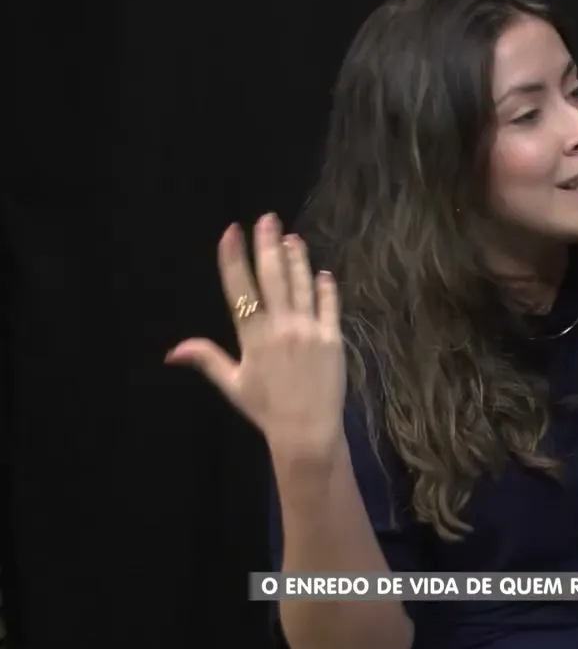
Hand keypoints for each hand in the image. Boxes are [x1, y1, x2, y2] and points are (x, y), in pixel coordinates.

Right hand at [166, 213, 346, 457]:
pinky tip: (321, 272)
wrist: (307, 430)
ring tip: (292, 237)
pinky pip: (330, 305)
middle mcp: (280, 327)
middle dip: (268, 244)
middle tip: (267, 218)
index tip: (231, 231)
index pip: (239, 288)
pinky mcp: (333, 338)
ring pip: (302, 285)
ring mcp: (309, 330)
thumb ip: (206, 359)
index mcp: (252, 337)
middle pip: (272, 277)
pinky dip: (325, 287)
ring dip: (296, 259)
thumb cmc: (266, 409)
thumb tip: (171, 351)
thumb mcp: (233, 384)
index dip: (234, 257)